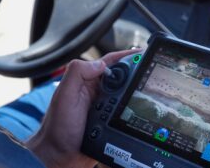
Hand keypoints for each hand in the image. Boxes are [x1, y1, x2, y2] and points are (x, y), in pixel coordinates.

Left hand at [27, 49, 140, 167]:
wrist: (60, 156)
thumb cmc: (58, 128)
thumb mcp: (64, 96)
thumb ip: (77, 73)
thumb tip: (100, 63)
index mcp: (85, 81)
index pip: (108, 63)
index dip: (125, 57)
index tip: (141, 54)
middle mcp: (95, 91)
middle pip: (120, 76)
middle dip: (135, 71)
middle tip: (151, 69)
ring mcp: (103, 105)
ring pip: (124, 92)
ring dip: (136, 88)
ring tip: (150, 84)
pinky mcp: (109, 120)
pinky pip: (125, 109)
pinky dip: (134, 106)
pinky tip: (141, 105)